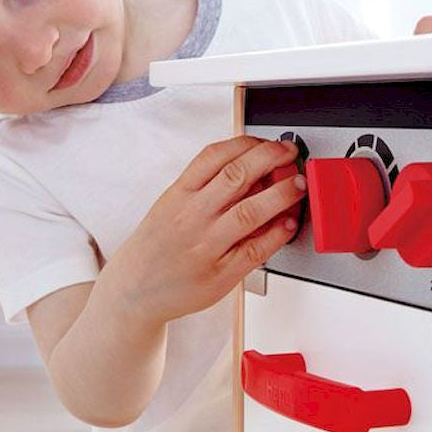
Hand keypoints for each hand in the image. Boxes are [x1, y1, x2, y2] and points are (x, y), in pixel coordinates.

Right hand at [99, 136, 304, 323]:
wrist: (133, 290)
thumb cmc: (157, 245)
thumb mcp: (170, 205)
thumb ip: (204, 187)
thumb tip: (251, 168)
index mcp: (179, 194)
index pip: (214, 156)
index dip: (247, 143)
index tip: (269, 142)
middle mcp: (191, 217)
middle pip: (235, 176)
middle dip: (270, 158)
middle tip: (290, 154)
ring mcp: (205, 246)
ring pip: (249, 212)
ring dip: (280, 194)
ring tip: (298, 185)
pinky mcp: (218, 275)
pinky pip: (254, 250)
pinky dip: (276, 235)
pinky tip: (288, 223)